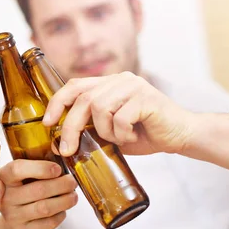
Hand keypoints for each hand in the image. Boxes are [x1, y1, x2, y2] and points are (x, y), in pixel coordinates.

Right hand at [0, 160, 77, 228]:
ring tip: (73, 196)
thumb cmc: (24, 192)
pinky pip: (47, 223)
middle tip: (72, 182)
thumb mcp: (24, 176)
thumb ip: (38, 166)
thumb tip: (64, 153)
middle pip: (38, 189)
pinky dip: (60, 216)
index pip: (17, 169)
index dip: (40, 168)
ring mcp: (11, 217)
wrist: (14, 223)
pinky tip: (63, 210)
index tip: (58, 169)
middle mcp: (5, 197)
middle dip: (61, 185)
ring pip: (44, 207)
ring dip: (64, 201)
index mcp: (4, 177)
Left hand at [43, 72, 195, 156]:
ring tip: (120, 138)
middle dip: (70, 126)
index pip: (75, 85)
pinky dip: (123, 133)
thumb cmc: (145, 134)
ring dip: (105, 131)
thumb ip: (90, 130)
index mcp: (109, 84)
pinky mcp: (146, 96)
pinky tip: (135, 135)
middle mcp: (120, 79)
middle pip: (83, 99)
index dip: (57, 102)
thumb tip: (60, 143)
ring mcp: (133, 86)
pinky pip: (120, 118)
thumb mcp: (111, 132)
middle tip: (66, 149)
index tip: (47, 122)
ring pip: (100, 108)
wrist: (181, 136)